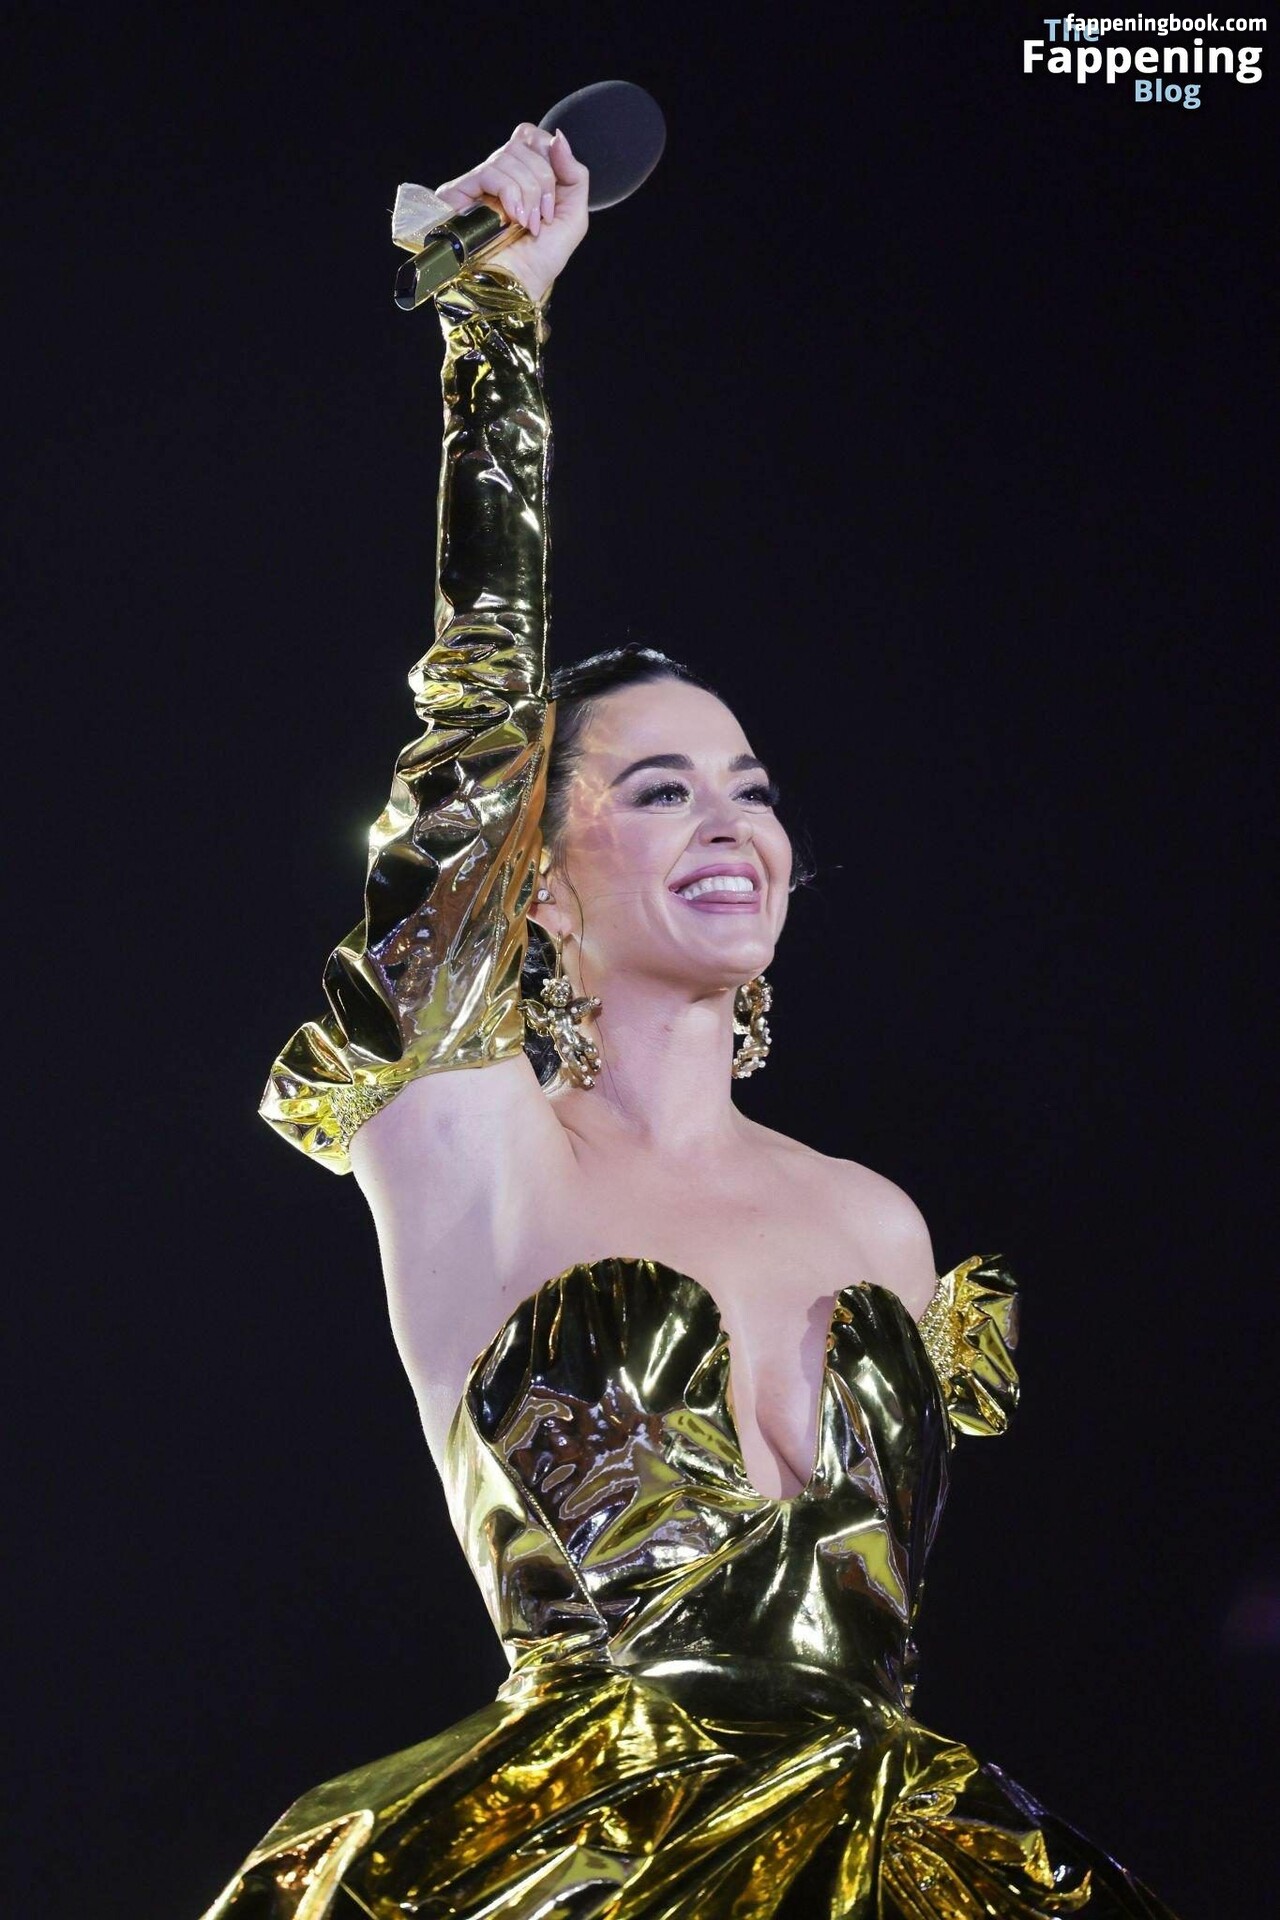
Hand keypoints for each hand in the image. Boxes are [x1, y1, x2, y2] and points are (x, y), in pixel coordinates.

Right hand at [436, 123, 588, 304]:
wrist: (516, 288)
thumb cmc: (541, 261)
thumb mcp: (573, 216)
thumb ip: (574, 174)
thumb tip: (557, 137)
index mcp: (523, 176)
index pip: (531, 136)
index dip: (548, 156)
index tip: (554, 197)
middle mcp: (499, 175)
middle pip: (524, 143)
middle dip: (543, 181)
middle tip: (542, 218)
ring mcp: (478, 183)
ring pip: (510, 156)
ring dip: (529, 193)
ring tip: (527, 225)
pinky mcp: (459, 192)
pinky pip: (491, 171)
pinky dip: (510, 193)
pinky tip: (513, 218)